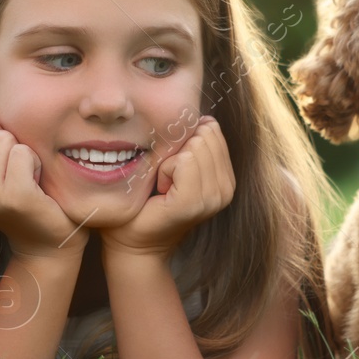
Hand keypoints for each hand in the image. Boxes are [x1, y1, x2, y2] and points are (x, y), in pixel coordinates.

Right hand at [0, 108, 86, 259]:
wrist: (45, 240)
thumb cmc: (21, 195)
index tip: (2, 161)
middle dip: (9, 140)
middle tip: (16, 170)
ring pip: (5, 138)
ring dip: (24, 152)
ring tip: (25, 178)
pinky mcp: (14, 197)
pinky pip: (23, 152)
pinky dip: (35, 162)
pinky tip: (36, 184)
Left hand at [102, 116, 233, 260]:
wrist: (132, 241)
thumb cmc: (147, 200)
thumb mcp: (176, 166)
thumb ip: (193, 144)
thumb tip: (204, 117)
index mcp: (226, 178)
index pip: (213, 130)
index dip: (185, 142)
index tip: (173, 171)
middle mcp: (226, 189)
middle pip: (205, 135)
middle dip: (178, 150)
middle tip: (166, 179)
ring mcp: (213, 198)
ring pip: (194, 146)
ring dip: (170, 161)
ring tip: (163, 186)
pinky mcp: (194, 202)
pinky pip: (183, 162)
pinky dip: (165, 171)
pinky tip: (161, 192)